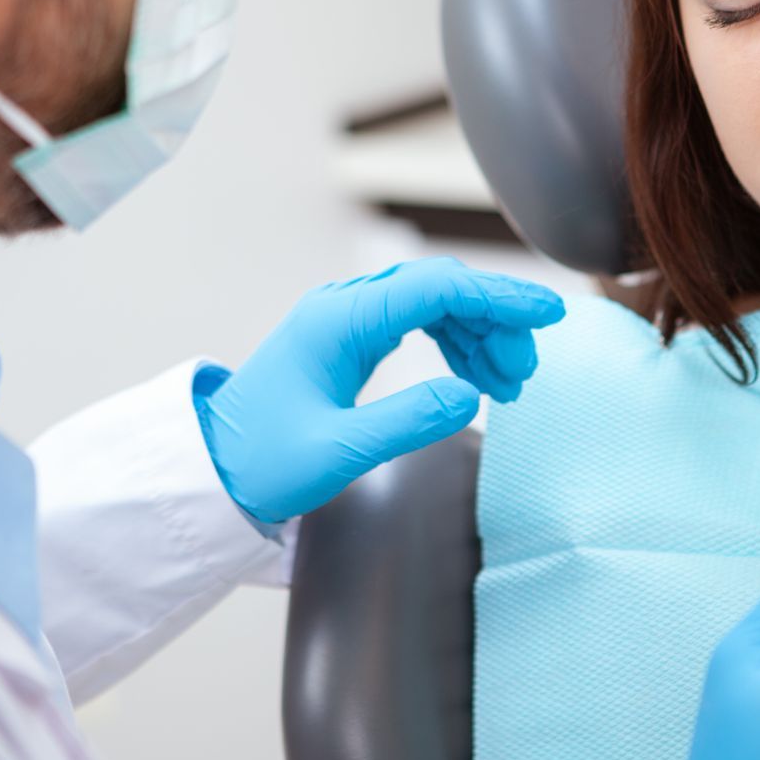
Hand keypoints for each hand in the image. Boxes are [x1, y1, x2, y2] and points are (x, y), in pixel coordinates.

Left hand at [194, 257, 564, 521]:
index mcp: (340, 321)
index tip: (548, 313)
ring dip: (478, 334)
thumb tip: (470, 396)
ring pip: (433, 304)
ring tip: (508, 383)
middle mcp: (344, 308)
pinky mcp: (350, 340)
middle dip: (495, 321)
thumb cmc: (262, 463)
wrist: (211, 471)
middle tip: (524, 374)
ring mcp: (347, 321)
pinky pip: (417, 323)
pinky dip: (454, 344)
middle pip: (441, 288)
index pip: (437, 288)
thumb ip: (406, 422)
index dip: (498, 297)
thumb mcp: (338, 452)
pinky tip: (475, 377)